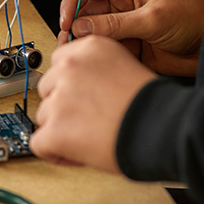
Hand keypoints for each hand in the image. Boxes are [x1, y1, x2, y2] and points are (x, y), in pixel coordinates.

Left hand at [30, 35, 154, 172]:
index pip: (61, 63)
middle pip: (48, 88)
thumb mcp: (126, 66)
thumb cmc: (156, 105)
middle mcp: (71, 67)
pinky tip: (77, 155)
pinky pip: (38, 143)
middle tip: (87, 121)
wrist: (165, 129)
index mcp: (90, 47)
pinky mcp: (55, 129)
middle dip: (63, 106)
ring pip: (44, 116)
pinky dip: (55, 153)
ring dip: (60, 129)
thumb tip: (81, 89)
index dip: (70, 84)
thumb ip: (98, 71)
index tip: (81, 97)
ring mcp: (59, 98)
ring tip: (89, 139)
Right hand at [57, 0, 203, 76]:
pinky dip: (97, 55)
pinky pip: (103, 48)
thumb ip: (115, 23)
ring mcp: (122, 25)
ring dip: (83, 42)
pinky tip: (97, 62)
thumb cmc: (191, 20)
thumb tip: (80, 27)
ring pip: (91, 32)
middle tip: (69, 43)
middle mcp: (119, 3)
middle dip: (73, 26)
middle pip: (83, 11)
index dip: (71, 1)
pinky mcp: (126, 45)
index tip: (66, 21)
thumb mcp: (152, 19)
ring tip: (80, 54)